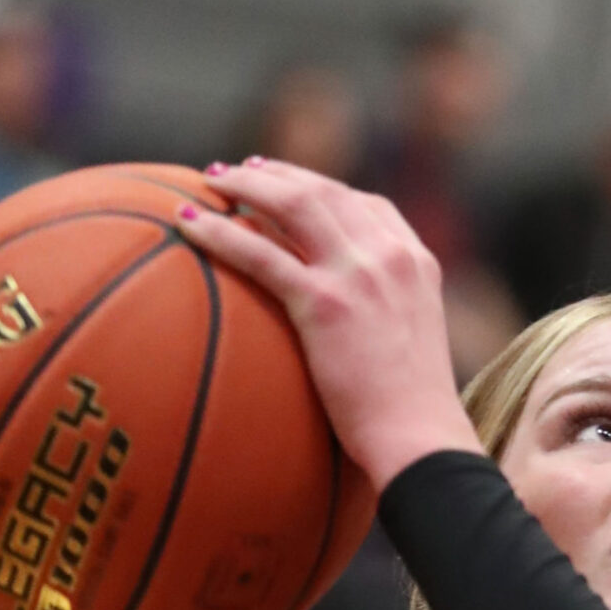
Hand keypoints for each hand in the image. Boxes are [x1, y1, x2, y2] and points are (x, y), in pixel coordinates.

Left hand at [174, 166, 480, 493]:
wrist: (420, 436)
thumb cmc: (413, 410)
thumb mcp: (414, 340)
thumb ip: (388, 311)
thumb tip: (353, 320)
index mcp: (417, 261)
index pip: (367, 204)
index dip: (320, 187)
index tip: (287, 183)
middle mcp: (390, 255)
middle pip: (325, 191)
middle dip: (275, 174)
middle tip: (237, 173)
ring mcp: (359, 274)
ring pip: (294, 204)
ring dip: (246, 185)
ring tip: (209, 182)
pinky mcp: (325, 303)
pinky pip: (261, 255)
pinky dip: (220, 233)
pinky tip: (189, 225)